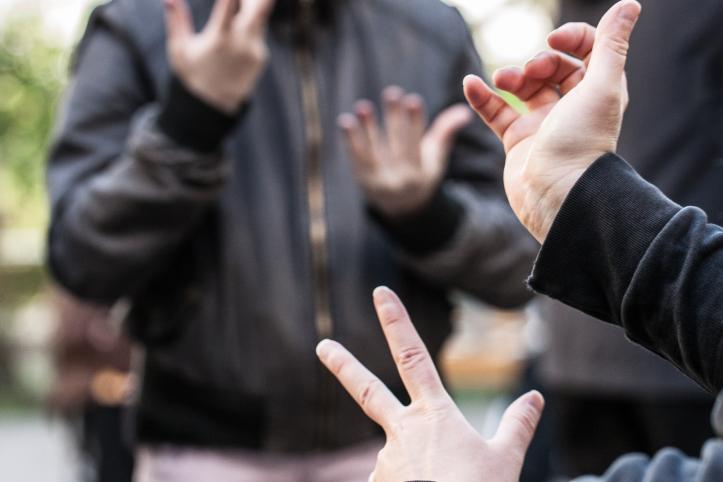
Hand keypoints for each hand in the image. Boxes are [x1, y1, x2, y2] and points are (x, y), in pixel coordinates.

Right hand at [164, 0, 274, 113]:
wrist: (213, 107)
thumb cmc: (191, 75)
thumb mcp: (179, 49)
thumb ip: (176, 21)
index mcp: (219, 39)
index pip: (228, 5)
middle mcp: (241, 44)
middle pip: (260, 8)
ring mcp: (255, 50)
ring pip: (259, 17)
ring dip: (250, 4)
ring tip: (239, 2)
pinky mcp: (261, 56)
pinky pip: (257, 31)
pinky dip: (250, 22)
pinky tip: (238, 23)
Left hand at [316, 287, 543, 481]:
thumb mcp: (506, 459)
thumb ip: (517, 425)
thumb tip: (535, 398)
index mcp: (434, 415)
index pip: (413, 357)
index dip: (396, 322)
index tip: (381, 295)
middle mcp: (403, 432)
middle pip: (367, 390)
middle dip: (344, 365)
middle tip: (322, 346)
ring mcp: (386, 460)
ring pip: (396, 454)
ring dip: (412, 465)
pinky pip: (393, 481)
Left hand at [339, 87, 471, 217]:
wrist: (402, 208)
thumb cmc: (421, 174)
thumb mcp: (435, 157)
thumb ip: (446, 132)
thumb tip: (464, 110)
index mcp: (419, 175)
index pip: (417, 145)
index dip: (415, 123)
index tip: (412, 100)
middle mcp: (399, 180)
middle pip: (397, 145)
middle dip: (394, 119)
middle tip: (392, 93)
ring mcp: (379, 182)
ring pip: (373, 153)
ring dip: (368, 129)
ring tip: (362, 106)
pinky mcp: (362, 180)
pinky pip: (355, 159)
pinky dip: (350, 141)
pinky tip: (345, 121)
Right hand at [463, 0, 640, 242]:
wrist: (555, 194)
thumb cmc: (581, 142)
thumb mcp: (601, 86)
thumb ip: (611, 44)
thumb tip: (630, 4)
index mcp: (597, 92)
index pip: (587, 51)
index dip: (572, 38)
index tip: (555, 41)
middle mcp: (571, 107)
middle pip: (552, 68)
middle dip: (537, 62)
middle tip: (531, 72)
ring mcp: (542, 124)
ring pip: (522, 88)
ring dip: (509, 76)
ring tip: (501, 81)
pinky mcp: (517, 141)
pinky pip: (496, 112)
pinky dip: (482, 97)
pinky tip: (470, 84)